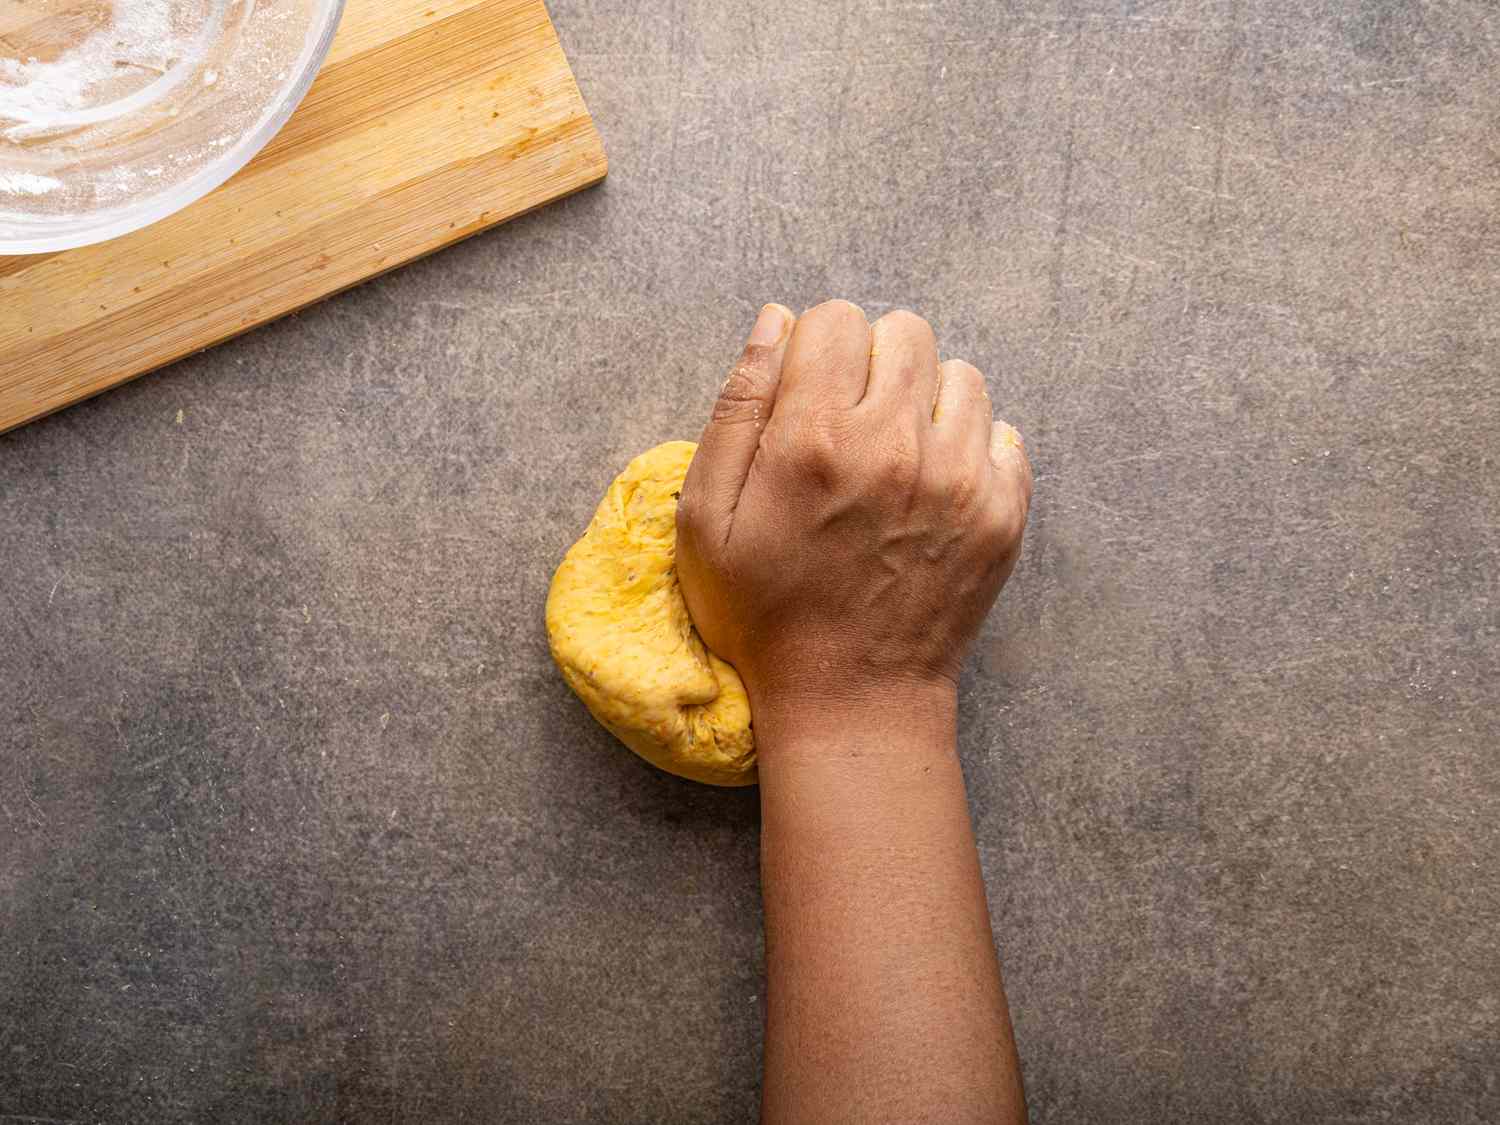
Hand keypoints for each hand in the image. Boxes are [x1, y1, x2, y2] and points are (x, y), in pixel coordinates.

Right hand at [676, 299, 1032, 728]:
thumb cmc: (764, 612)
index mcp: (814, 437)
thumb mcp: (707, 517)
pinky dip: (971, 446)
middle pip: (904, 331)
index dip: (814, 350)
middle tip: (851, 424)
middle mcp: (895, 444)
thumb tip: (778, 319)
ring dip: (926, 400)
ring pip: (960, 375)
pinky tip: (934, 490)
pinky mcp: (1002, 512)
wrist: (851, 698)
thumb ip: (737, 407)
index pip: (835, 319)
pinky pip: (1003, 432)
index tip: (808, 398)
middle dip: (872, 362)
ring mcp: (959, 478)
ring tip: (897, 456)